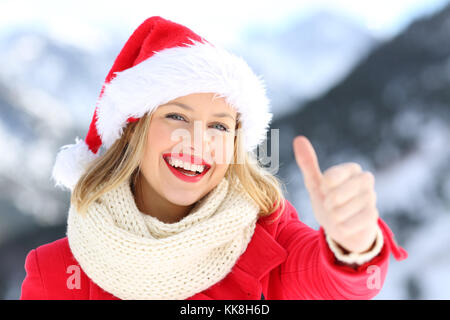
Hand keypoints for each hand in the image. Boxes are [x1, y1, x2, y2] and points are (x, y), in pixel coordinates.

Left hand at [293, 135, 378, 253]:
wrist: (344, 227)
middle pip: (336, 195)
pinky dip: (340, 228)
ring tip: (338, 215)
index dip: (323, 187)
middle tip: (331, 204)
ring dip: (333, 217)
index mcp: (352, 169)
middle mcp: (365, 181)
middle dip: (328, 204)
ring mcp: (371, 199)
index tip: (325, 189)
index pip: (331, 177)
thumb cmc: (329, 202)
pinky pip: (347, 225)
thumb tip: (298, 139)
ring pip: (340, 212)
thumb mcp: (316, 184)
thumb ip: (308, 163)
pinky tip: (345, 224)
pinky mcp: (373, 218)